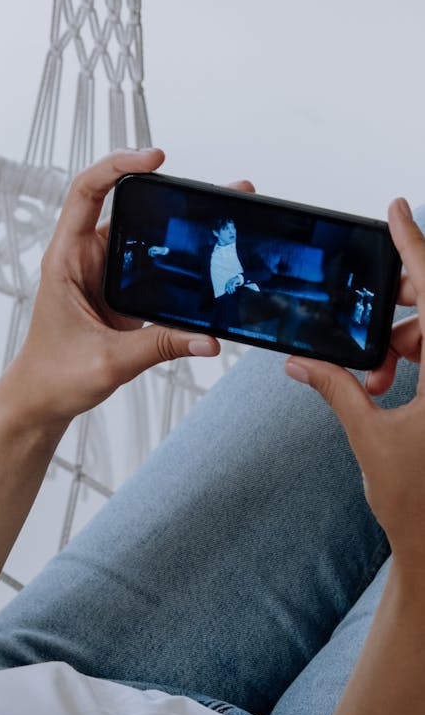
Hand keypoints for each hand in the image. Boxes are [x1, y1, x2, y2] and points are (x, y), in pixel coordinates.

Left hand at [0, 149, 253, 431]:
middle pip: (128, 210)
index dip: (117, 165)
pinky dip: (179, 264)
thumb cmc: (54, 377)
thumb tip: (207, 339)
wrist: (41, 402)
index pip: (86, 192)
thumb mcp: (110, 362)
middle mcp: (84, 259)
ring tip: (225, 222)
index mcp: (65, 260)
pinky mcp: (120, 295)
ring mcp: (104, 276)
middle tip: (216, 194)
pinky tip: (209, 264)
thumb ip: (160, 347)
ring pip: (145, 240)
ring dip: (181, 232)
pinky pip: (153, 269)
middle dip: (171, 197)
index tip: (155, 158)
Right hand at [285, 198, 424, 571]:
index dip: (415, 247)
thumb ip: (337, 389)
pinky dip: (412, 361)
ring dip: (402, 342)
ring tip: (371, 373)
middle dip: (399, 302)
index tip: (398, 212)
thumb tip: (300, 362)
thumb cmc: (416, 502)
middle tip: (366, 301)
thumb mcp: (369, 436)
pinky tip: (382, 380)